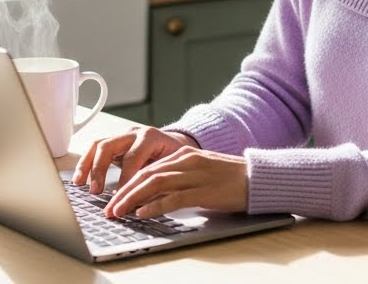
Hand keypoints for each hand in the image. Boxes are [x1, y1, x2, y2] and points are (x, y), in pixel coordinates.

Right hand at [71, 126, 197, 193]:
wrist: (177, 144)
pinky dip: (85, 163)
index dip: (124, 179)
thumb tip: (143, 204)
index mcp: (151, 137)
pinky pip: (94, 149)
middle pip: (109, 146)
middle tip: (96, 191)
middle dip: (99, 170)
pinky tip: (80, 179)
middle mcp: (133, 133)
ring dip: (87, 165)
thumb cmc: (176, 158)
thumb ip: (159, 181)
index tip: (121, 197)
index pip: (132, 157)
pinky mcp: (114, 142)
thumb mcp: (173, 167)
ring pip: (98, 145)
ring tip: (80, 184)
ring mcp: (122, 136)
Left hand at [104, 146, 249, 218]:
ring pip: (155, 183)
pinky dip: (155, 205)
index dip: (127, 183)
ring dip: (132, 198)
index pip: (149, 168)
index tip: (114, 198)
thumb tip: (155, 193)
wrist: (257, 178)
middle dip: (124, 191)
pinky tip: (143, 212)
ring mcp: (195, 175)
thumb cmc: (231, 178)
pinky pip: (174, 198)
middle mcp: (187, 162)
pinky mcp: (204, 191)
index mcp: (185, 155)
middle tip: (110, 208)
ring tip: (119, 211)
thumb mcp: (201, 171)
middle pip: (147, 174)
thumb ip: (179, 178)